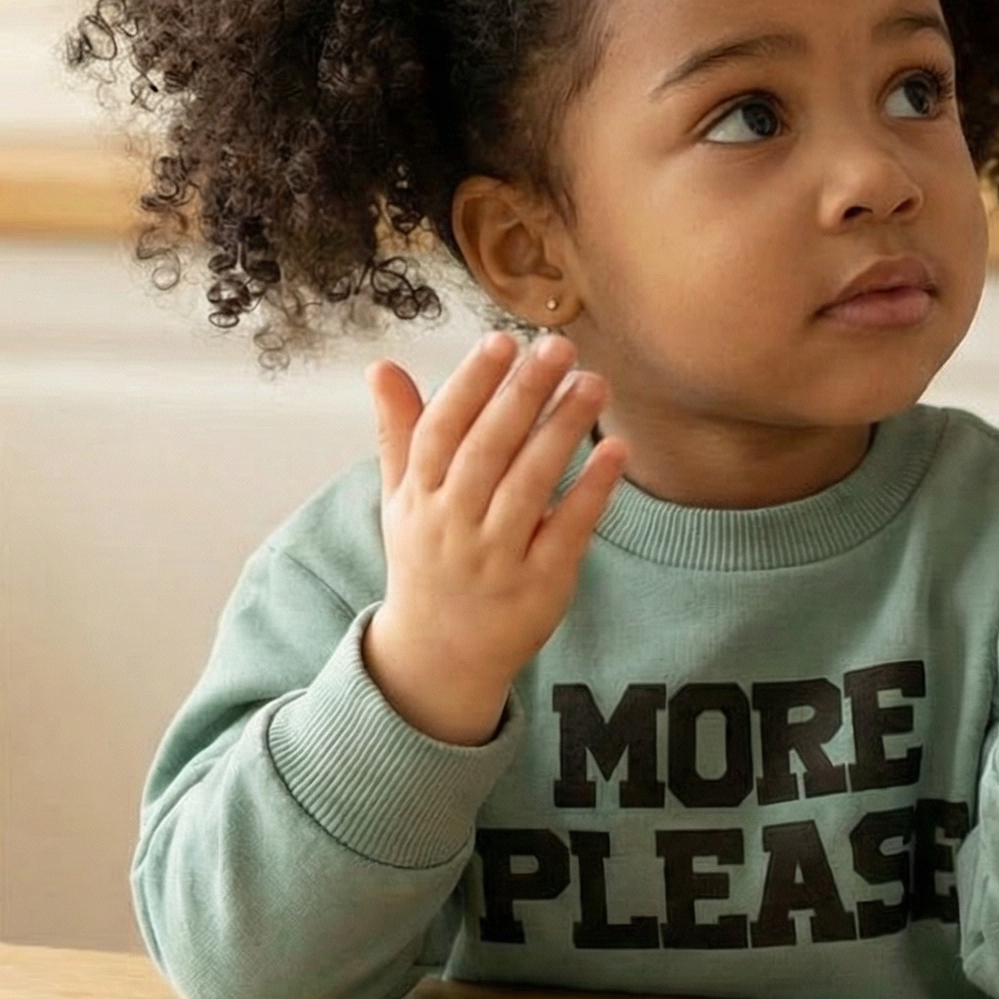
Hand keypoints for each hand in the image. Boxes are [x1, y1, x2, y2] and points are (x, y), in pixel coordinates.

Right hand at [363, 332, 626, 744]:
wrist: (439, 657)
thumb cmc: (427, 561)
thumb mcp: (402, 500)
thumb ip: (399, 432)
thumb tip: (381, 366)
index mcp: (419, 499)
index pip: (442, 431)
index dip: (471, 384)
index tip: (501, 341)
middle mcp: (453, 526)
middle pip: (488, 451)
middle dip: (523, 395)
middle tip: (560, 346)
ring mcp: (496, 558)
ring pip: (529, 485)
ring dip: (562, 430)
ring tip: (593, 383)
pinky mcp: (539, 585)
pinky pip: (567, 530)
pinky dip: (592, 490)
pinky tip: (616, 449)